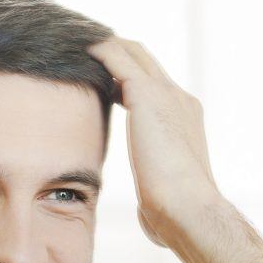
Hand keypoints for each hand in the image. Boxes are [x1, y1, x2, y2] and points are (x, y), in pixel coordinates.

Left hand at [88, 37, 221, 247]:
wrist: (189, 210)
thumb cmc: (176, 215)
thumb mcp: (164, 192)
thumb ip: (156, 186)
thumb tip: (149, 210)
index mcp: (185, 120)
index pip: (155, 85)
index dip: (128, 78)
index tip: (103, 83)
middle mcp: (179, 99)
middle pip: (144, 59)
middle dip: (115, 54)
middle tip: (82, 58)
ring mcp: (165, 94)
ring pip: (131, 51)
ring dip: (103, 47)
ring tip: (74, 51)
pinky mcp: (147, 95)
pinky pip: (116, 57)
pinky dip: (96, 51)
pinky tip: (74, 54)